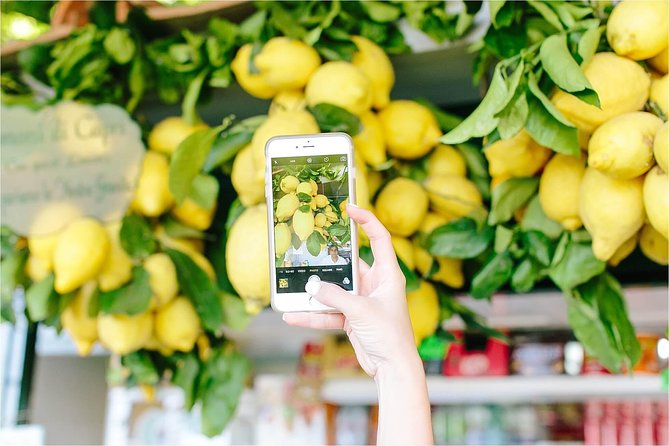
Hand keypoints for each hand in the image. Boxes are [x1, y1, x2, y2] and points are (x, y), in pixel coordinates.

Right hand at [283, 204, 418, 378]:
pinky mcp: (353, 319)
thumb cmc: (389, 335)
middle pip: (350, 264)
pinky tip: (292, 316)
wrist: (393, 369)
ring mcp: (363, 302)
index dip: (367, 221)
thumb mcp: (361, 311)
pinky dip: (313, 315)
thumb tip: (312, 285)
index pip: (379, 238)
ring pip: (335, 290)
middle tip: (310, 246)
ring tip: (293, 285)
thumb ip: (335, 296)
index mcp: (387, 275)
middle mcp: (376, 285)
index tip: (350, 208)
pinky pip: (329, 312)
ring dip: (316, 292)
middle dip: (329, 260)